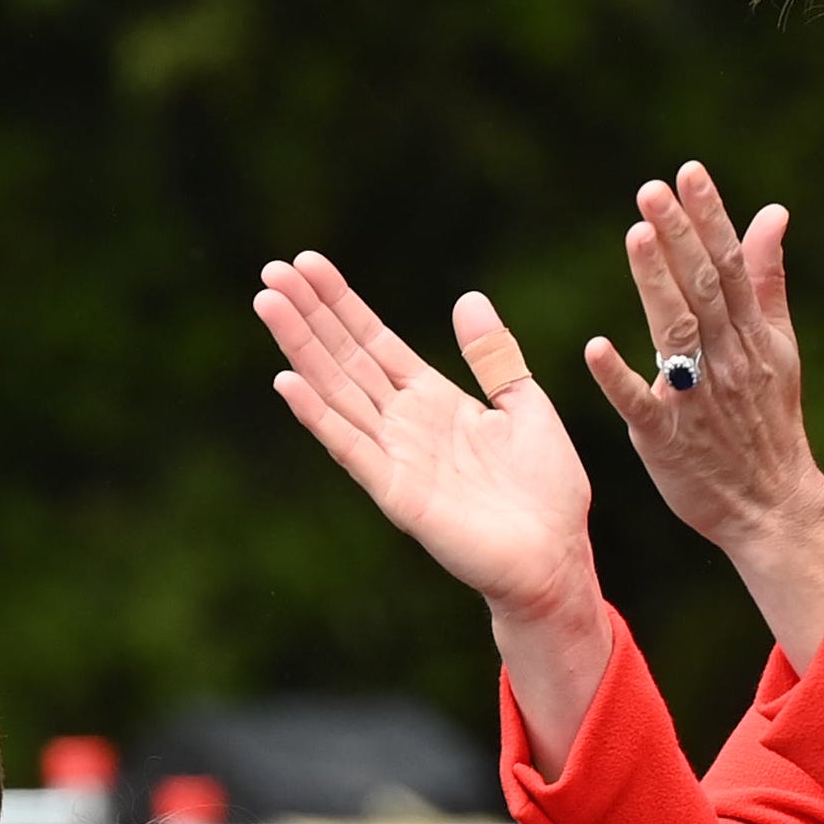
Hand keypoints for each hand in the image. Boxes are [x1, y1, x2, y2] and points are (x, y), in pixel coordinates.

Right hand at [256, 252, 600, 626]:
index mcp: (432, 400)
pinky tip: (286, 381)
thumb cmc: (546, 493)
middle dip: (308, 315)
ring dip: (300, 348)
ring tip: (267, 304)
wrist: (556, 559)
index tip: (308, 264)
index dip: (341, 303)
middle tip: (271, 270)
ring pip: (336, 390)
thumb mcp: (526, 406)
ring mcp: (394, 457)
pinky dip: (316, 414)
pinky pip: (349, 446)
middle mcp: (403, 424)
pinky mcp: (394, 492)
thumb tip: (468, 298)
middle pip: (344, 358)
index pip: (374, 341)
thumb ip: (492, 357)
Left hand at [581, 164, 823, 555]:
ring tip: (635, 235)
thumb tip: (772, 213)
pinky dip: (620, 377)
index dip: (710, 217)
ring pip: (676, 333)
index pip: (729, 264)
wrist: (771, 505)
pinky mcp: (667, 438)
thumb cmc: (766, 421)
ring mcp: (698, 399)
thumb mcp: (778, 348)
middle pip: (702, 288)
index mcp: (751, 335)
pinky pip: (642, 405)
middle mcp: (727, 359)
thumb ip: (767, 280)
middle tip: (651, 188)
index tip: (688, 172)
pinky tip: (596, 347)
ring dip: (655, 284)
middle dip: (679, 236)